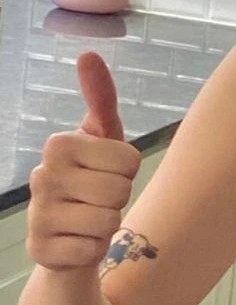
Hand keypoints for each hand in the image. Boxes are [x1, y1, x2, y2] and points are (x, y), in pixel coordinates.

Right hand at [27, 52, 140, 271]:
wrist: (68, 234)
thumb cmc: (93, 176)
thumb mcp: (103, 136)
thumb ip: (101, 97)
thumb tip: (88, 53)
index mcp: (59, 144)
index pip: (129, 160)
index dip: (127, 171)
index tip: (107, 171)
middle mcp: (41, 175)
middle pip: (120, 190)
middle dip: (118, 197)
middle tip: (98, 198)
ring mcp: (37, 215)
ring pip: (109, 221)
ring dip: (107, 224)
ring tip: (88, 218)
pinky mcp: (40, 250)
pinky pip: (93, 251)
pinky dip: (93, 250)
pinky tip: (77, 241)